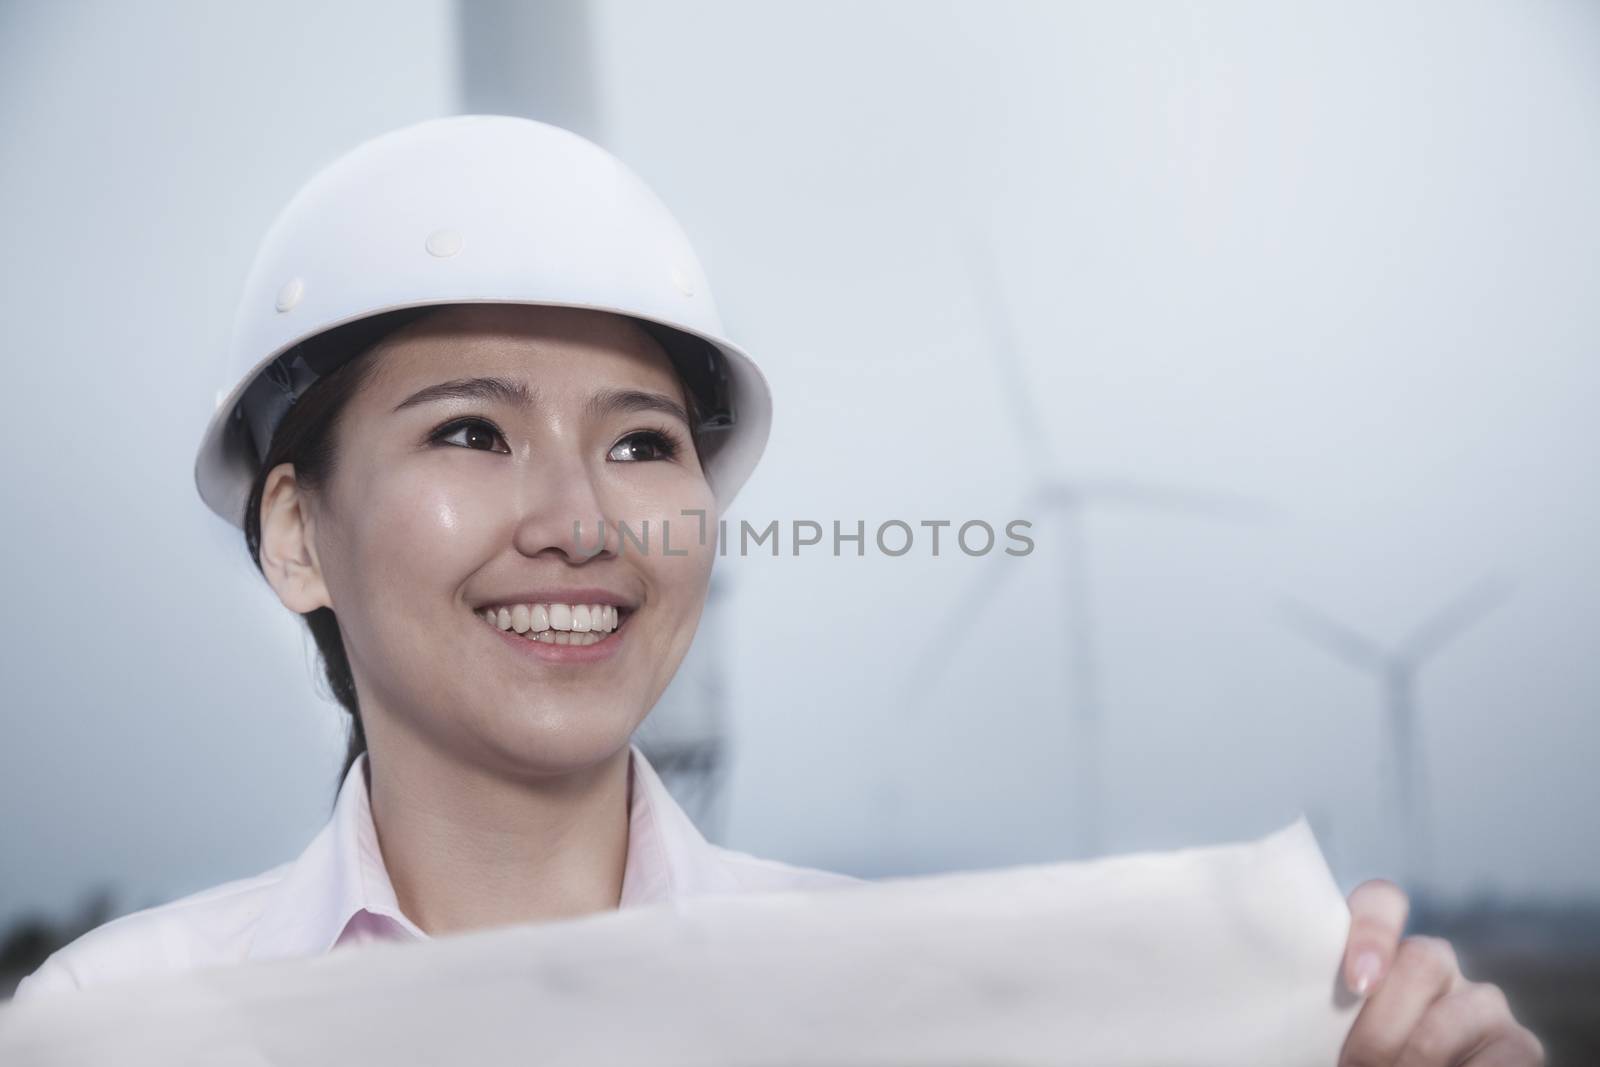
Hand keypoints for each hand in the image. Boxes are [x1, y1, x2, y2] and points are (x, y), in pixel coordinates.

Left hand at [1337, 878, 1544, 1065]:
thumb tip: (1319, 1013)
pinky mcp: (1519, 1044)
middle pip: (1421, 959)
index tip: (1357, 983)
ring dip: (1414, 1062)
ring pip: (1450, 1019)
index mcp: (1377, 950)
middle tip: (1355, 1065)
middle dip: (1380, 1027)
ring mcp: (1482, 1002)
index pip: (1382, 902)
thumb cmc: (1348, 1060)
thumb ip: (1324, 1010)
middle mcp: (1433, 964)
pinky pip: (1501, 1060)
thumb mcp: (1325, 1034)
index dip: (1373, 931)